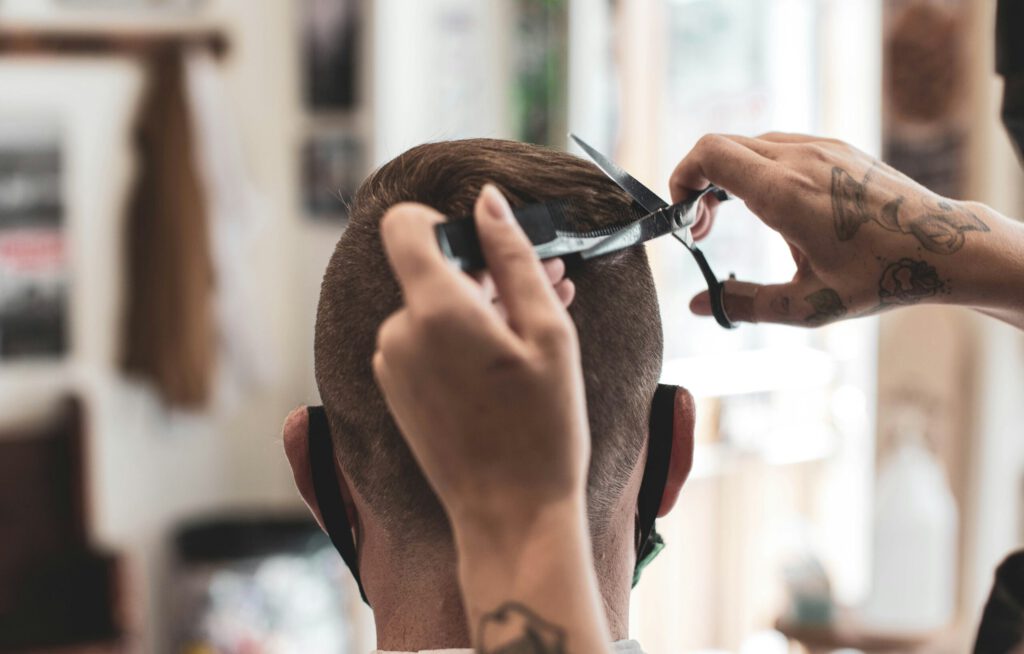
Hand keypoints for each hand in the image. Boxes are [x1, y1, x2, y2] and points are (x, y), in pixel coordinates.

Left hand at [374, 185, 613, 652]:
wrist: (511, 516)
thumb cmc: (541, 429)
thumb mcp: (548, 333)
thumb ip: (514, 258)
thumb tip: (488, 200)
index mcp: (434, 310)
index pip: (405, 226)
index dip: (445, 221)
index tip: (489, 246)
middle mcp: (398, 333)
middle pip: (430, 270)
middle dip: (486, 271)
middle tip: (551, 286)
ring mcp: (391, 365)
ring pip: (433, 308)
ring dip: (483, 308)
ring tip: (542, 330)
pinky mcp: (396, 392)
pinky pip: (426, 343)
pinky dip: (463, 339)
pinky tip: (511, 358)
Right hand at [671, 133, 1006, 325]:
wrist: (944, 246)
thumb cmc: (880, 276)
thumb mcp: (806, 305)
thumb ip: (745, 304)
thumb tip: (698, 306)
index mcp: (784, 193)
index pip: (709, 155)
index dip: (682, 180)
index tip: (686, 218)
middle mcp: (799, 160)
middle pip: (720, 146)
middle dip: (698, 184)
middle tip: (702, 229)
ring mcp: (820, 147)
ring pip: (748, 144)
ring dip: (726, 177)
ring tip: (732, 220)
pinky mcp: (836, 147)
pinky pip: (777, 146)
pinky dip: (756, 169)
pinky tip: (769, 207)